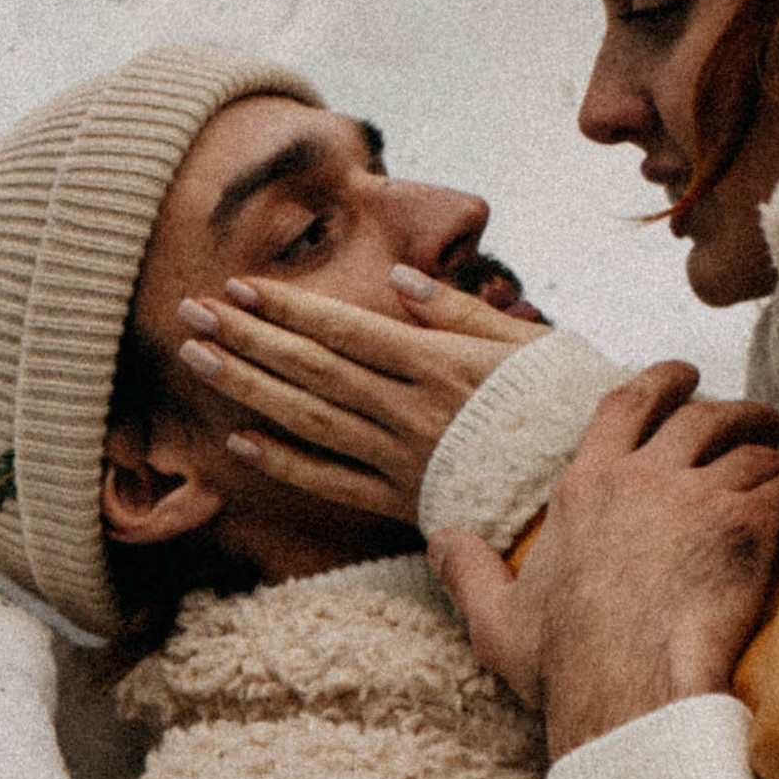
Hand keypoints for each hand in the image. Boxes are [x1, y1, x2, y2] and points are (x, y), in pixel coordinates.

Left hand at [177, 270, 547, 518]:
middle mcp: (409, 411)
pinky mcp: (400, 501)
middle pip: (313, 370)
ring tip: (199, 359)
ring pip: (310, 420)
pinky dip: (282, 462)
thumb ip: (458, 312)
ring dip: (249, 388)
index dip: (289, 307)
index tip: (239, 285)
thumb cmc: (560, 404)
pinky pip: (330, 482)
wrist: (585, 491)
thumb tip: (401, 277)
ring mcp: (399, 459)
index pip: (346, 330)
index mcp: (437, 365)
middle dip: (249, 337)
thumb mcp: (524, 342)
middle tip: (193, 310)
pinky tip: (238, 442)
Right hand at [429, 365, 778, 759]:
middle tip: (755, 415)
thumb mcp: (497, 619)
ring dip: (770, 449)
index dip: (659, 380)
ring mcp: (697, 498)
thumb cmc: (565, 664)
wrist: (626, 695)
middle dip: (733, 407)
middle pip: (700, 415)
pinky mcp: (744, 528)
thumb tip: (439, 540)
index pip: (625, 404)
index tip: (683, 375)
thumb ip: (469, 572)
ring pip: (749, 448)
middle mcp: (642, 478)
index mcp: (586, 486)